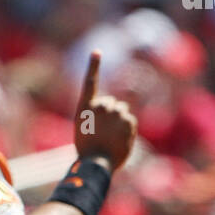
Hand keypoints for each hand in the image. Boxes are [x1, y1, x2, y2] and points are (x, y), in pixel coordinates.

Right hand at [73, 51, 136, 170]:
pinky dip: (126, 130)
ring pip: (121, 112)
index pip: (90, 82)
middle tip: (103, 131)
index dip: (93, 66)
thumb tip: (115, 112)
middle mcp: (100, 106)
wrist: (97, 163)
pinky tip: (118, 140)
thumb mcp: (84, 129)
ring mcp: (115, 112)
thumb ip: (96, 116)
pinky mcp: (128, 120)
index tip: (97, 51)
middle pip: (111, 103)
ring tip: (110, 137)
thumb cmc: (87, 150)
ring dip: (119, 122)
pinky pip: (129, 122)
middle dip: (111, 113)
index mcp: (85, 108)